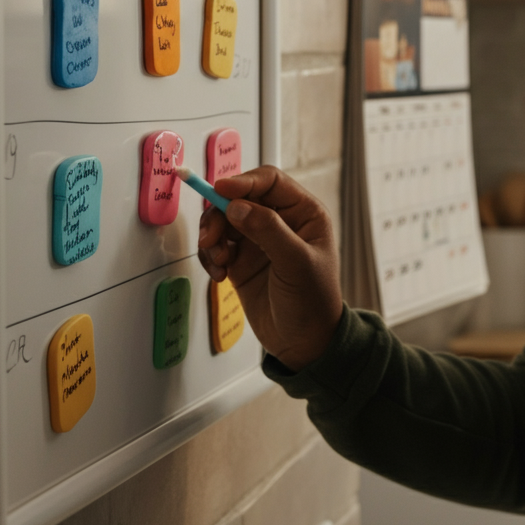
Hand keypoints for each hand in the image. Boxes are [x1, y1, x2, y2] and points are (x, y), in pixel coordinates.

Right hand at [197, 166, 342, 371]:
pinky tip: (220, 274)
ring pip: (224, 219)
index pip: (270, 181)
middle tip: (211, 237)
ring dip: (213, 236)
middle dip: (220, 213)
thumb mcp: (296, 263)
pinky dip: (211, 255)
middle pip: (239, 197)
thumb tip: (237, 206)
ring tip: (219, 261)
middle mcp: (281, 221)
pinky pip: (216, 244)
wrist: (303, 343)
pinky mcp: (241, 259)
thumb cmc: (313, 302)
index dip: (243, 182)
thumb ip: (268, 231)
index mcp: (304, 213)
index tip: (220, 190)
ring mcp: (259, 240)